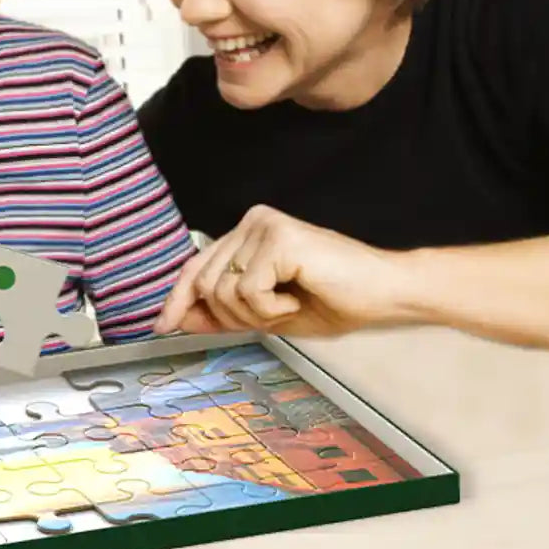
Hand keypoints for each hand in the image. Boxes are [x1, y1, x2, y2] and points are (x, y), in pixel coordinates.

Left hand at [155, 205, 412, 337]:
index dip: (177, 299)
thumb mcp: (267, 314)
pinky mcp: (278, 238)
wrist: (387, 294)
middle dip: (232, 317)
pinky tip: (299, 298)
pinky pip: (247, 290)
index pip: (196, 267)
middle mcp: (250, 221)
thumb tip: (177, 319)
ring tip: (291, 305)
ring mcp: (263, 225)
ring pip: (221, 290)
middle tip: (275, 316)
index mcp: (246, 233)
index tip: (161, 326)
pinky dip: (271, 309)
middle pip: (203, 283)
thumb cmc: (336, 301)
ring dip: (255, 315)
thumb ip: (223, 312)